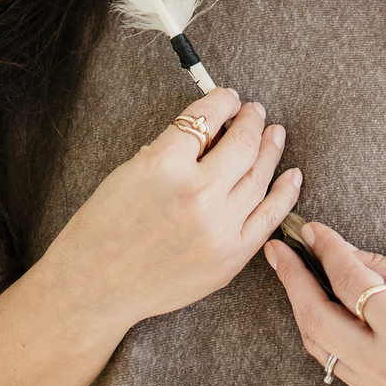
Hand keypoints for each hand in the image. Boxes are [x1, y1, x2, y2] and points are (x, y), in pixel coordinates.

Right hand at [43, 88, 301, 342]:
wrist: (94, 287)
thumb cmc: (103, 226)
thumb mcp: (130, 170)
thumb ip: (174, 149)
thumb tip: (213, 130)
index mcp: (164, 164)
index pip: (208, 115)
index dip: (223, 100)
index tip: (228, 98)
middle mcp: (196, 193)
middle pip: (242, 143)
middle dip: (251, 121)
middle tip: (255, 112)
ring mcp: (218, 228)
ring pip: (260, 177)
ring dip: (271, 149)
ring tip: (275, 134)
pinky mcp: (230, 258)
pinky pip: (269, 217)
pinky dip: (285, 193)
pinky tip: (291, 175)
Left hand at [264, 221, 385, 385]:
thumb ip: (383, 265)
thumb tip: (337, 249)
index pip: (349, 281)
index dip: (327, 250)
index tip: (311, 229)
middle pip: (316, 320)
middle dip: (292, 281)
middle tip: (277, 251)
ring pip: (319, 347)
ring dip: (302, 307)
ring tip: (292, 272)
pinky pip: (337, 364)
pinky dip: (323, 333)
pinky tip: (319, 304)